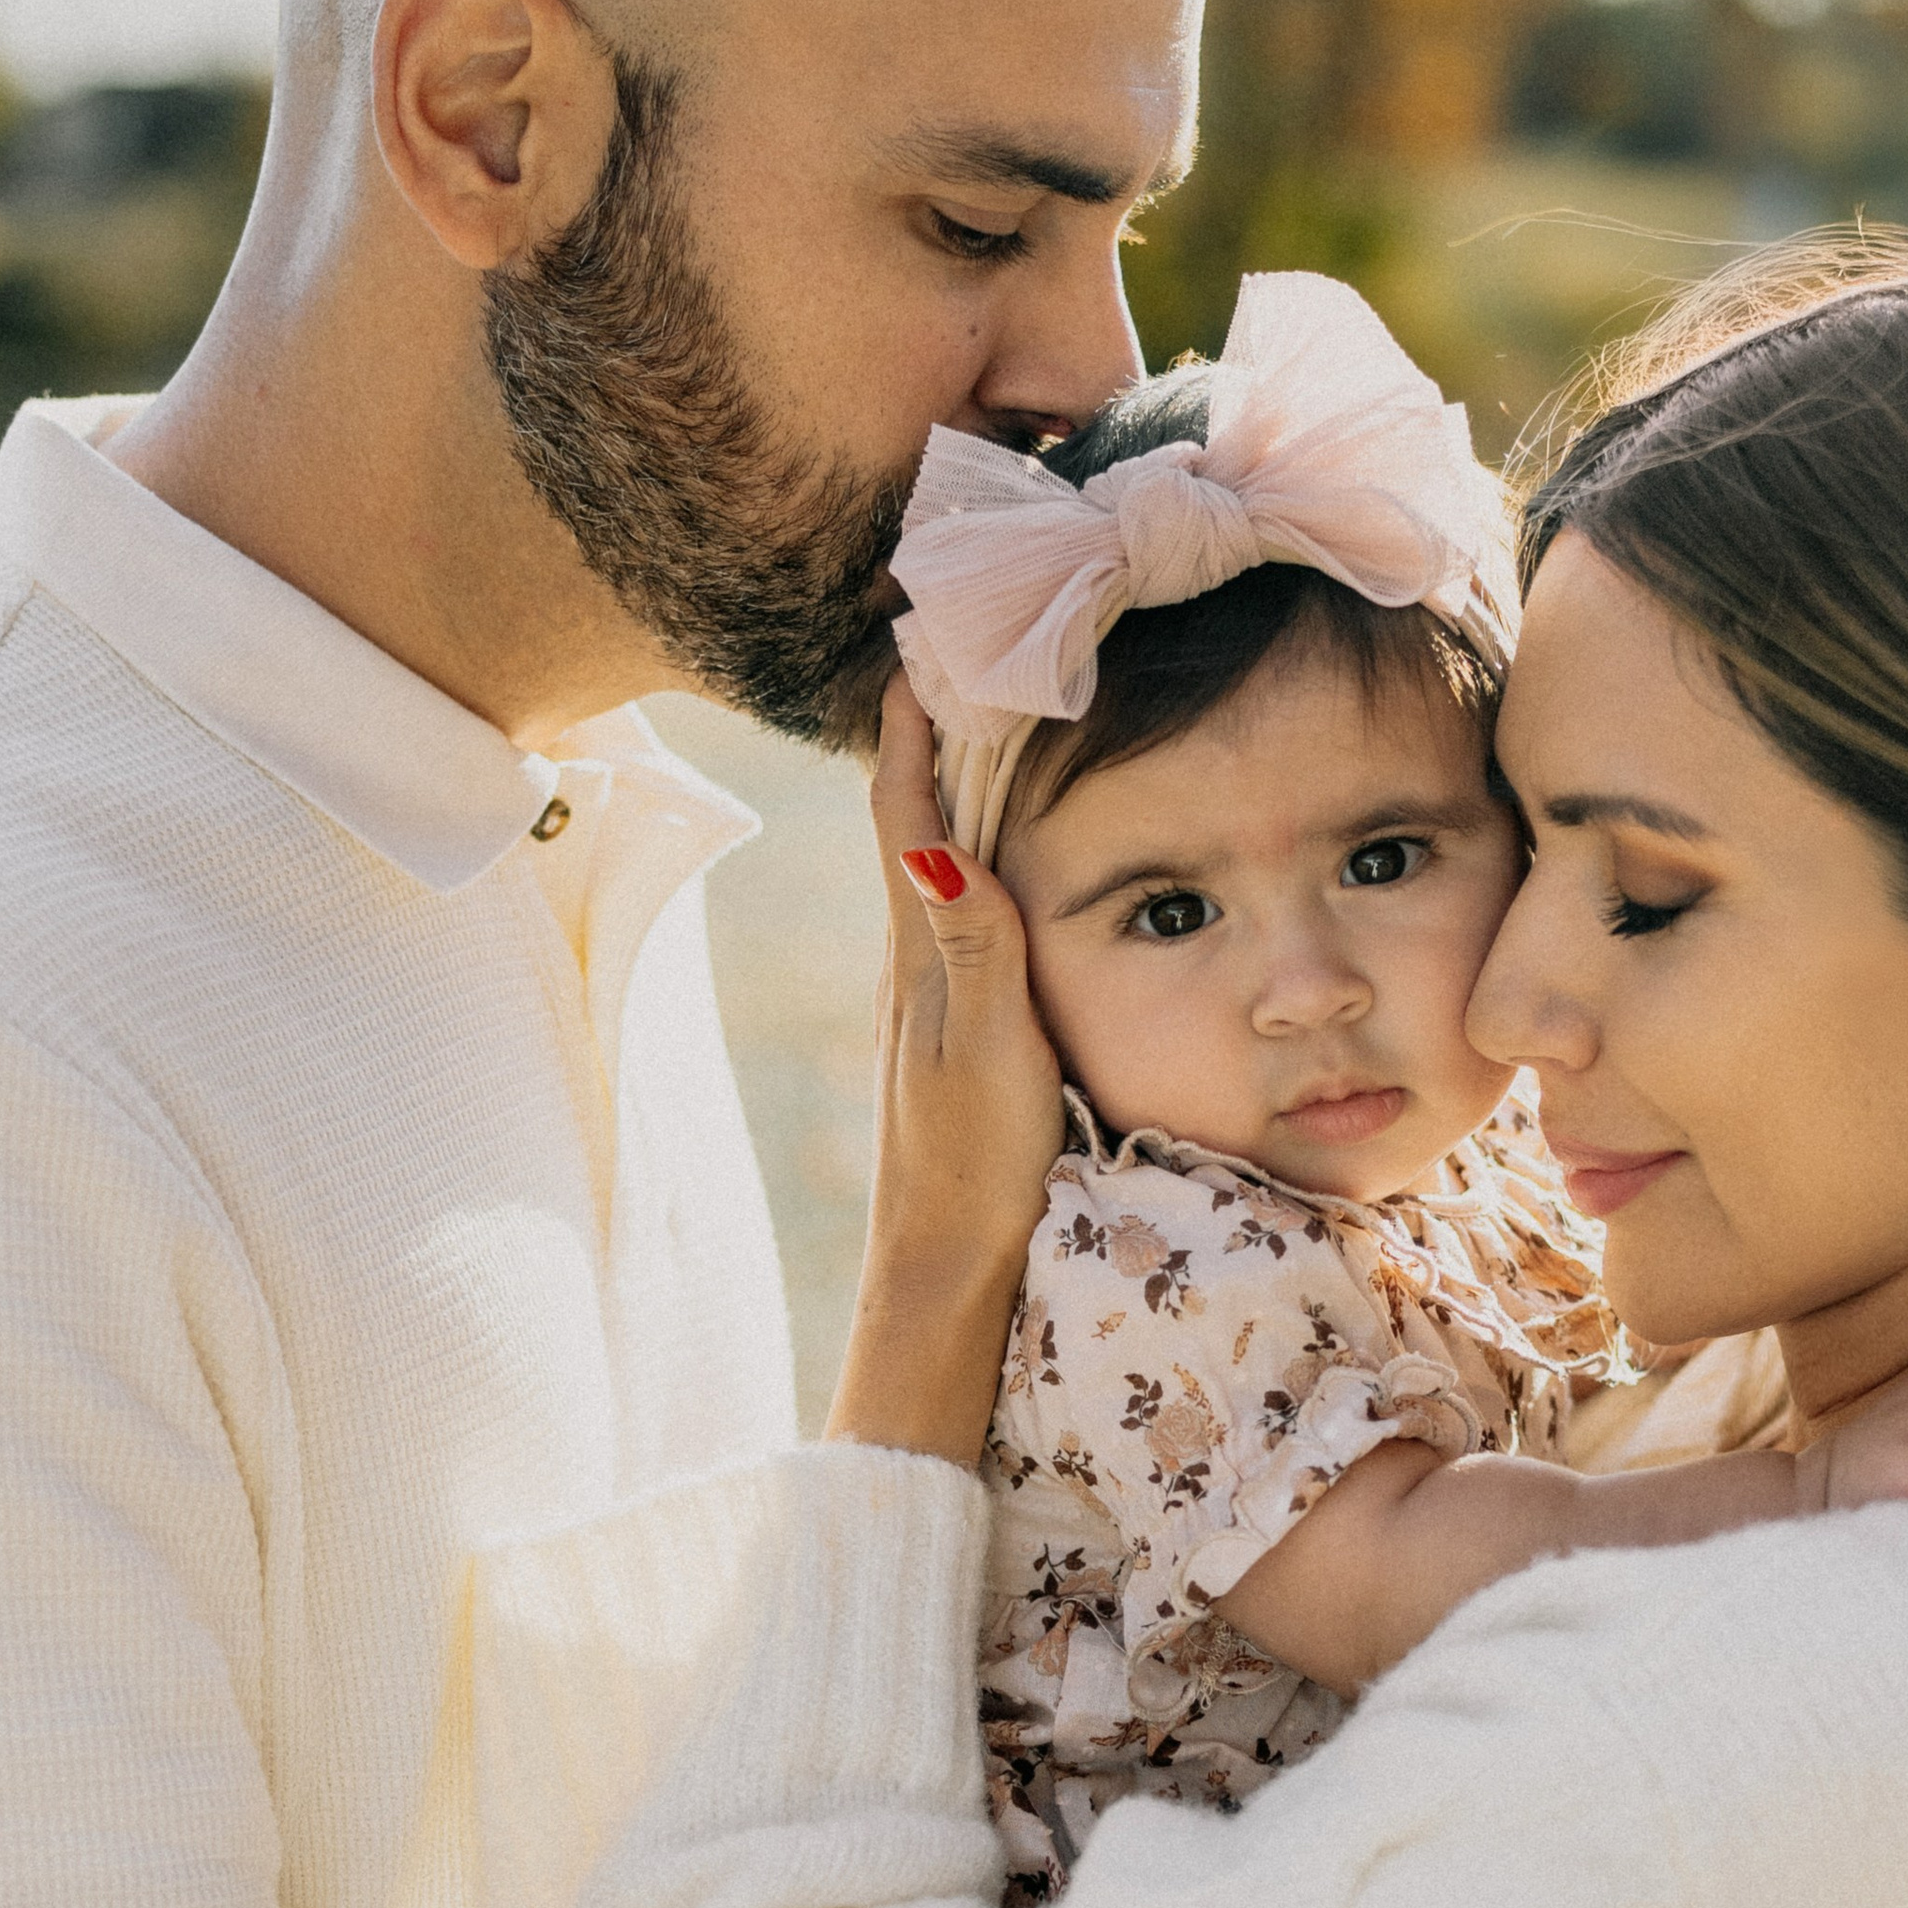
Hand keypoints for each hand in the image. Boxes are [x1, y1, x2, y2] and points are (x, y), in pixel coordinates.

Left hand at [823, 677, 1063, 1465]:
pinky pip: (960, 913)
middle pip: (914, 820)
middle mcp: (915, 964)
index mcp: (921, 955)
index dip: (911, 726)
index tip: (921, 641)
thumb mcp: (989, 1056)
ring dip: (956, 789)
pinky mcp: (954, 1031)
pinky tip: (1003, 855)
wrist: (945, 1267)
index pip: (904, 814)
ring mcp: (930, 999)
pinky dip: (977, 854)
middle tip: (964, 649)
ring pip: (936, 864)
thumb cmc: (972, 1169)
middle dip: (936, 732)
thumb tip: (932, 843)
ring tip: (992, 720)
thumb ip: (974, 951)